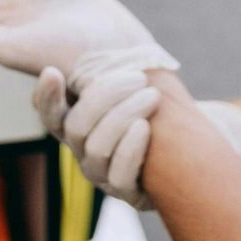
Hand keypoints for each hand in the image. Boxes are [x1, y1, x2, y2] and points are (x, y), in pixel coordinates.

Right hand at [33, 63, 240, 209]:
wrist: (193, 139)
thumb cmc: (157, 102)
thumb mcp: (132, 82)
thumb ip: (107, 68)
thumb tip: (91, 47)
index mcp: (78, 123)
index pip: (50, 113)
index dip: (46, 96)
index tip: (53, 71)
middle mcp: (83, 151)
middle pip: (75, 127)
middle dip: (104, 98)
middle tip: (137, 77)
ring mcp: (102, 175)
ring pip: (96, 149)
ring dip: (123, 117)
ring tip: (151, 96)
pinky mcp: (127, 192)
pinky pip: (119, 175)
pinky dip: (130, 148)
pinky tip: (145, 127)